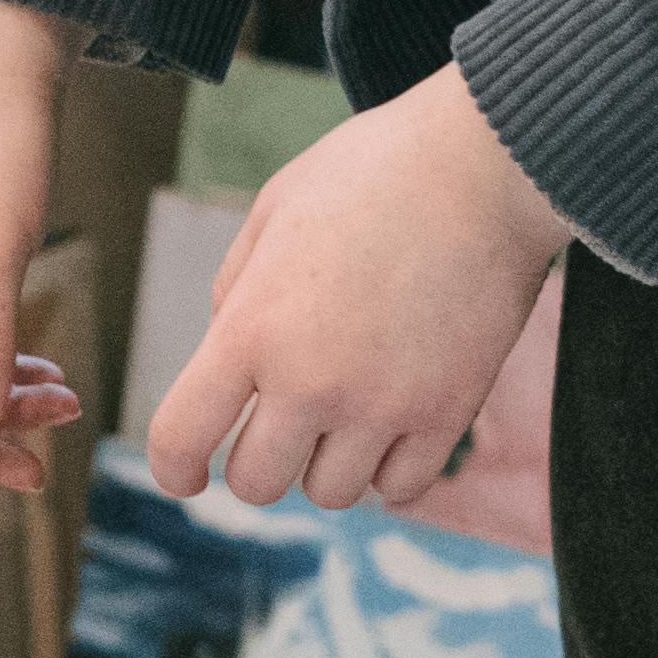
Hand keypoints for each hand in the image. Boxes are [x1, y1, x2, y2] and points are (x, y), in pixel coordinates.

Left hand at [143, 66, 570, 511]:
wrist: (485, 163)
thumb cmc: (370, 173)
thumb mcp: (271, 214)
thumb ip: (237, 294)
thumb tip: (231, 368)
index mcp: (251, 329)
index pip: (180, 438)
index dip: (172, 468)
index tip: (184, 474)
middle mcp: (311, 382)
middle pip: (257, 483)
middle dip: (257, 460)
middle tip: (277, 424)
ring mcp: (384, 405)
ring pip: (330, 494)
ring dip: (325, 463)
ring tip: (342, 413)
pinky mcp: (450, 412)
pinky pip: (401, 488)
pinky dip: (388, 468)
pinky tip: (390, 423)